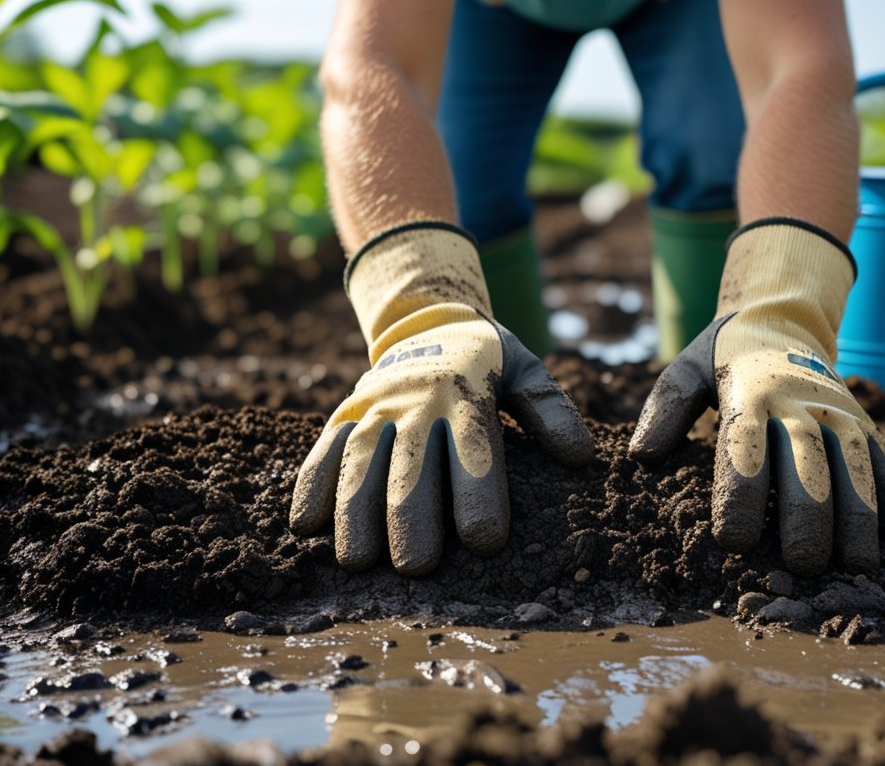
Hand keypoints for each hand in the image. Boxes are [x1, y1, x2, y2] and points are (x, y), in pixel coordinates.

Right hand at [291, 224, 593, 575]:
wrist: (426, 316)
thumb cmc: (486, 359)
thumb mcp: (525, 369)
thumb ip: (550, 410)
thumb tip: (580, 456)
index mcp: (466, 395)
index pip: (474, 449)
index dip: (479, 494)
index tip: (485, 541)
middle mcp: (417, 402)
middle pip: (412, 464)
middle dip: (412, 516)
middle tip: (416, 567)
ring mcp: (376, 407)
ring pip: (361, 460)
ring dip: (355, 511)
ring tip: (357, 562)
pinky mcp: (345, 413)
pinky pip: (323, 449)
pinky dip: (311, 485)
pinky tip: (304, 527)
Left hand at [629, 220, 884, 575]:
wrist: (784, 317)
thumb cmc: (724, 358)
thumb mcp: (685, 370)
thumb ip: (663, 410)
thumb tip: (642, 457)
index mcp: (749, 394)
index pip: (744, 446)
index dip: (739, 494)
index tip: (733, 540)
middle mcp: (799, 403)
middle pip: (807, 463)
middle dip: (807, 516)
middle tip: (803, 565)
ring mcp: (839, 413)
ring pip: (855, 466)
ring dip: (860, 517)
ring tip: (859, 567)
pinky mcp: (866, 423)